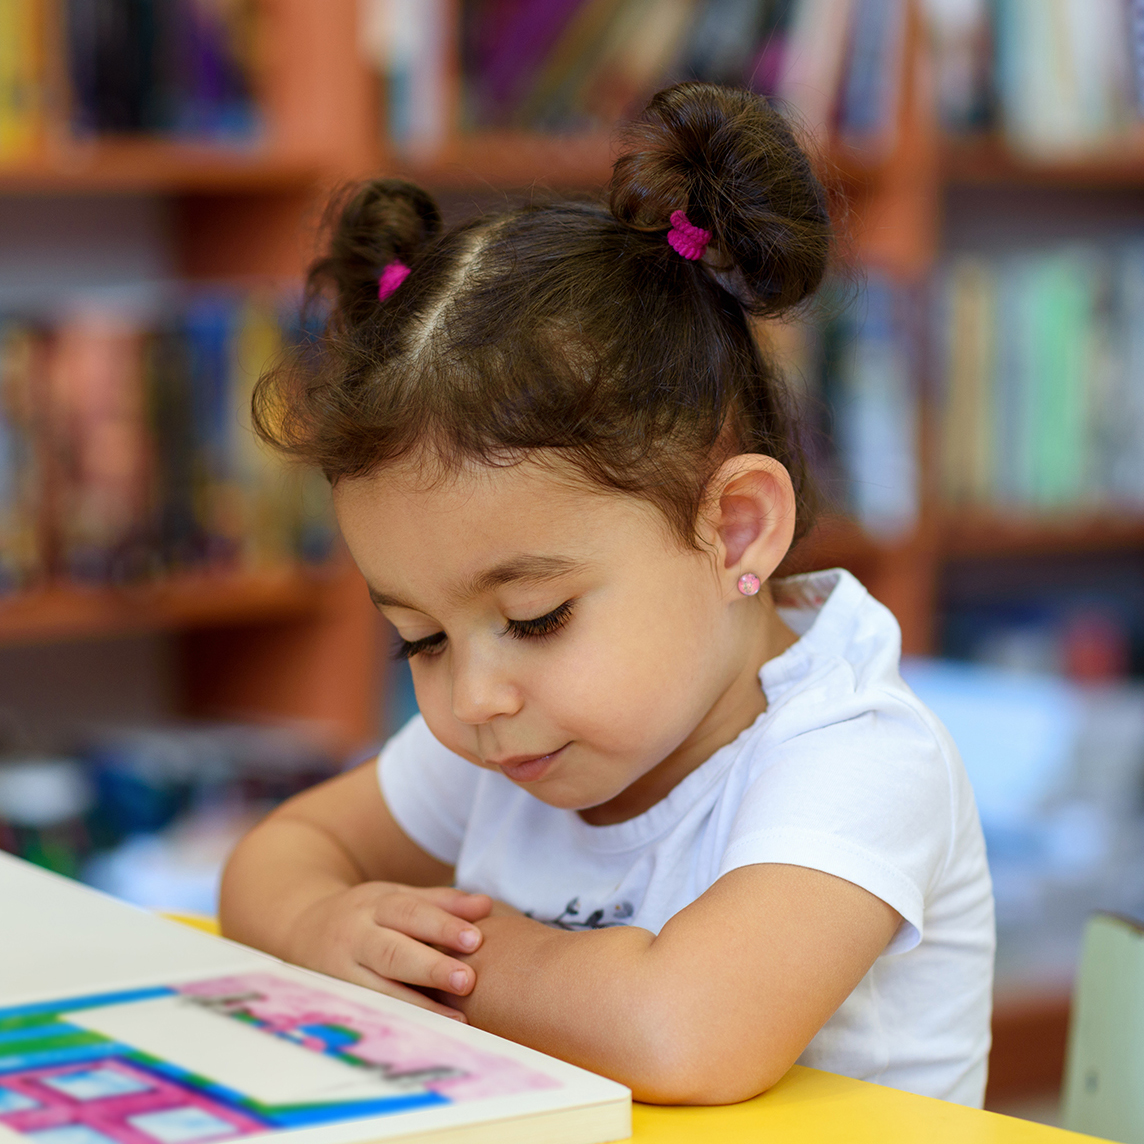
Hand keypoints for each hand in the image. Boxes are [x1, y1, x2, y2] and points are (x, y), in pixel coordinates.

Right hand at [283, 882, 492, 1019]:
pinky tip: (424, 1036)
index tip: (475, 939)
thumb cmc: (365, 915)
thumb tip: (486, 906)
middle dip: (429, 967)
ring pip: (376, 990)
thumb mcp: (396, 896)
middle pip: (392, 951)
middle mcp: (355, 937)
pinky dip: (395, 1025)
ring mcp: (340, 972)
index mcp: (375, 905)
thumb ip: (441, 902)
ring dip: (417, 1006)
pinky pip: (366, 1013)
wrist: (299, 927)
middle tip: (467, 980)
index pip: (410, 912)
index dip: (442, 925)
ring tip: (456, 1021)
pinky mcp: (333, 1000)